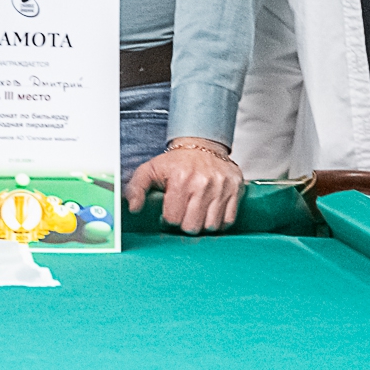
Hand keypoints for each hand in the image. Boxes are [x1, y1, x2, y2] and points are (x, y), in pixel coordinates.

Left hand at [125, 138, 244, 232]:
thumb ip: (136, 187)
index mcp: (180, 178)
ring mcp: (221, 187)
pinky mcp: (236, 190)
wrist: (202, 144)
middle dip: (185, 223)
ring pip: (211, 226)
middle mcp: (202, 183)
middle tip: (184, 213)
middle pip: (192, 226)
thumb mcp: (150, 169)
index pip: (173, 218)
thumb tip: (133, 208)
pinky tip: (210, 212)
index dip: (169, 218)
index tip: (170, 211)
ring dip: (202, 224)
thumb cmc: (176, 161)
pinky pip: (228, 220)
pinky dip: (219, 221)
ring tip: (197, 212)